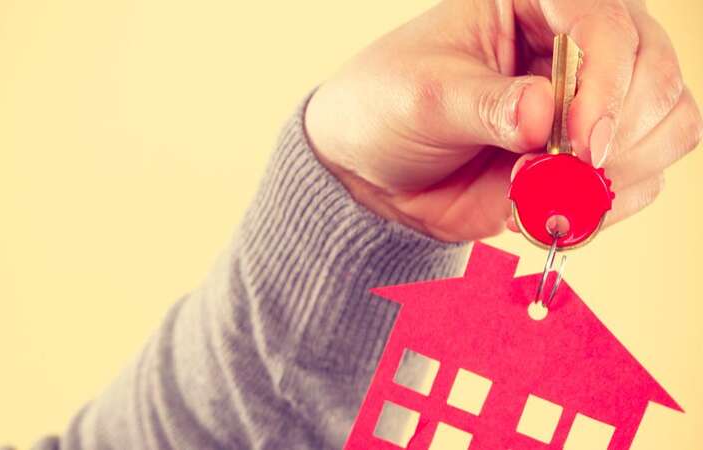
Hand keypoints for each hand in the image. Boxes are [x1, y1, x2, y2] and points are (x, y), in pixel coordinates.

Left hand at [305, 0, 701, 241]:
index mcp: (533, 6)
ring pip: (664, 127)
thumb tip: (544, 116)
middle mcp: (573, 49)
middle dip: (619, 132)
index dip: (606, 81)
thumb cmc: (387, 109)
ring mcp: (587, 106)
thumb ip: (485, 106)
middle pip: (654, 75)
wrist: (371, 170)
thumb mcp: (424, 98)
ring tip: (546, 192)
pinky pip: (638, 181)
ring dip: (620, 172)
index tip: (579, 139)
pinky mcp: (584, 160)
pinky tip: (552, 211)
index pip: (604, 22)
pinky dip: (606, 206)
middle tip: (563, 170)